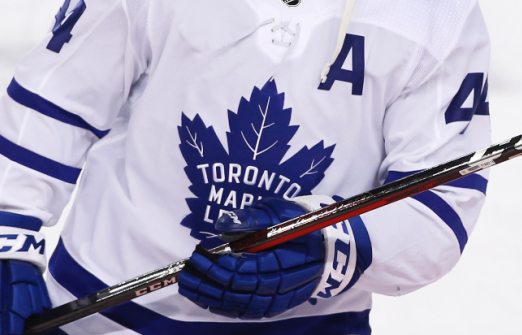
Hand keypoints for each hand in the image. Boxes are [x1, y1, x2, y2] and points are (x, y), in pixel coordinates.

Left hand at [177, 196, 370, 318]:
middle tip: (184, 274)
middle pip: (239, 290)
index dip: (217, 265)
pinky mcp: (280, 303)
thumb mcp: (281, 210)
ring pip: (241, 305)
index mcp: (286, 259)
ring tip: (190, 287)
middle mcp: (285, 283)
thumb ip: (252, 217)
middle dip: (207, 283)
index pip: (244, 269)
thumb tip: (222, 224)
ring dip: (212, 298)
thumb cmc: (306, 222)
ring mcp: (283, 297)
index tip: (198, 254)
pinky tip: (210, 299)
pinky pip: (249, 311)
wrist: (337, 245)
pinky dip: (227, 307)